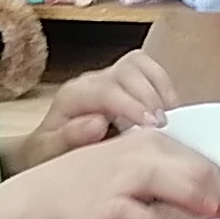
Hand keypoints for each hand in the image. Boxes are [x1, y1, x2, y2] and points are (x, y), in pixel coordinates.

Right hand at [8, 129, 219, 218]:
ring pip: (173, 184)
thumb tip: (215, 193)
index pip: (202, 161)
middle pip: (196, 171)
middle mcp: (142, 154)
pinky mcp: (107, 204)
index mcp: (153, 142)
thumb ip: (171, 174)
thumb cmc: (95, 182)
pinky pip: (136, 213)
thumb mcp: (135, 167)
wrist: (45, 193)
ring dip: (201, 200)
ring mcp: (124, 178)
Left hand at [27, 49, 177, 159]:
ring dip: (161, 88)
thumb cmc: (51, 153)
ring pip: (141, 64)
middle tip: (162, 127)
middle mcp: (92, 81)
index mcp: (73, 95)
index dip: (132, 106)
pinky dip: (165, 88)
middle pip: (128, 70)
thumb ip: (68, 138)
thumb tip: (98, 122)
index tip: (151, 128)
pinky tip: (169, 114)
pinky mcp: (126, 83)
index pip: (107, 90)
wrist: (50, 149)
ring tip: (169, 118)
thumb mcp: (50, 153)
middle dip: (149, 97)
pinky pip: (150, 72)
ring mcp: (110, 78)